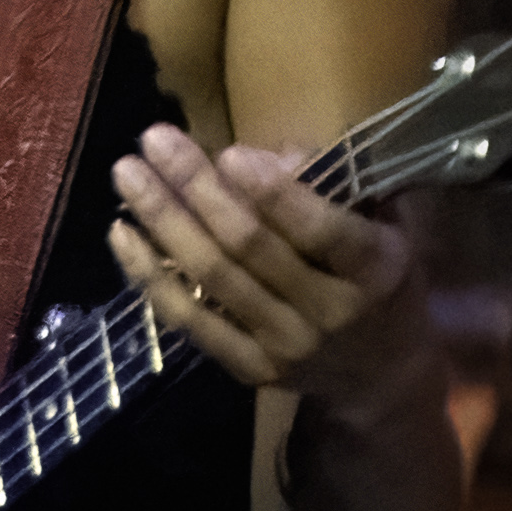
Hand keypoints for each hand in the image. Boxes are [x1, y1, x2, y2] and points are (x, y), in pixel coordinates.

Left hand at [111, 125, 428, 414]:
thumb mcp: (385, 224)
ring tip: (127, 173)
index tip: (230, 153)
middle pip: (250, 246)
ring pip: (212, 277)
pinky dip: (150, 274)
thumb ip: (336, 184)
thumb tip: (266, 155)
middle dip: (197, 188)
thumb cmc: (383, 277)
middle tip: (156, 139)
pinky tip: (121, 232)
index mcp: (375, 269)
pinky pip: (189, 318)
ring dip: (163, 220)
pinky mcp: (251, 369)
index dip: (273, 193)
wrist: (390, 371)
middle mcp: (330, 312)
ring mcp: (286, 346)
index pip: (320, 231)